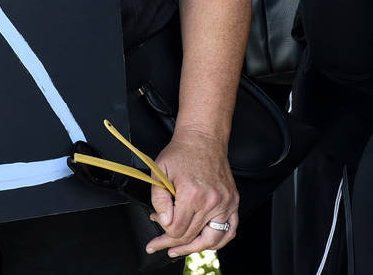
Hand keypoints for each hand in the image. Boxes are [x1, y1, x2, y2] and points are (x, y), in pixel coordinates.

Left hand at [145, 126, 238, 257]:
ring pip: (212, 240)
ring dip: (194, 248)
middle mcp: (212, 201)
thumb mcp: (159, 171)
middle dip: (171, 242)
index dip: (162, 232)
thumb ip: (159, 200)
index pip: (176, 228)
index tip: (155, 228)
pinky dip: (218, 241)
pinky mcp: (233, 202)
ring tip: (179, 250)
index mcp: (192, 194)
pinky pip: (230, 230)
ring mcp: (226, 203)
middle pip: (191, 236)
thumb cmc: (180, 153)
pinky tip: (205, 243)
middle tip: (159, 244)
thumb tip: (163, 222)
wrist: (202, 139)